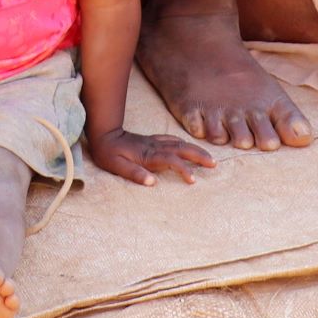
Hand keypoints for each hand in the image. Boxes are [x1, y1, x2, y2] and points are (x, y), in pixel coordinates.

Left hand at [86, 127, 215, 185]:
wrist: (103, 135)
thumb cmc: (108, 153)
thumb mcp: (116, 166)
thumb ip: (134, 173)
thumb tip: (152, 182)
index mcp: (148, 155)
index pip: (171, 161)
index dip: (183, 169)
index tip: (193, 180)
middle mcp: (154, 147)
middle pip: (181, 149)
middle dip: (199, 156)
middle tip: (214, 164)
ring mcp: (154, 142)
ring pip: (179, 143)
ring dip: (195, 149)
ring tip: (209, 157)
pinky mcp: (152, 140)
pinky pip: (172, 139)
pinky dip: (184, 143)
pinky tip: (188, 146)